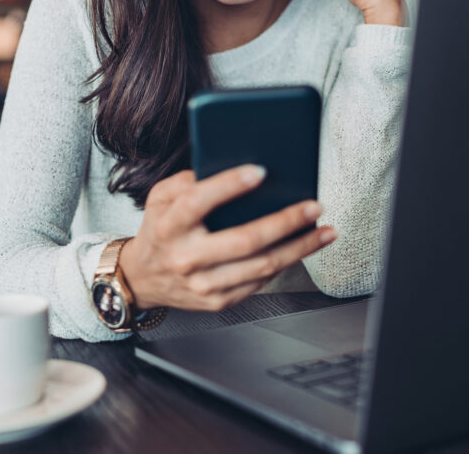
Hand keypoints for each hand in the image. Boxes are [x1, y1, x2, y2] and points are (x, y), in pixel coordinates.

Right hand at [117, 165, 337, 311]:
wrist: (143, 279)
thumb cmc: (160, 230)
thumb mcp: (160, 198)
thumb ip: (188, 180)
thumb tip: (231, 166)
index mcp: (169, 225)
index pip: (198, 201)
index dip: (229, 185)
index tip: (260, 171)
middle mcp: (185, 257)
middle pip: (244, 240)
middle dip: (285, 222)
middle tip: (313, 206)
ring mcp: (203, 284)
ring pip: (262, 266)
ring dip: (300, 248)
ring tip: (325, 230)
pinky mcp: (218, 301)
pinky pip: (260, 282)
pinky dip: (287, 263)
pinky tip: (303, 248)